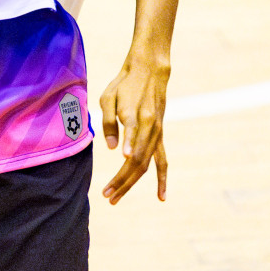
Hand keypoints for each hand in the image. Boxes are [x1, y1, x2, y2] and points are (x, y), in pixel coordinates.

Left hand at [98, 55, 169, 204]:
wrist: (150, 72)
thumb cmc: (124, 84)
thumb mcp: (108, 96)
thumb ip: (108, 122)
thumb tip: (111, 149)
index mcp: (134, 114)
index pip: (132, 135)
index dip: (128, 146)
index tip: (123, 159)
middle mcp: (148, 126)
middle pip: (137, 159)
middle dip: (122, 180)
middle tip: (106, 196)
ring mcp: (156, 133)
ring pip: (146, 164)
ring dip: (130, 183)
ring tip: (115, 198)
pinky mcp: (159, 136)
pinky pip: (162, 161)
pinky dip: (162, 179)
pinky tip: (161, 196)